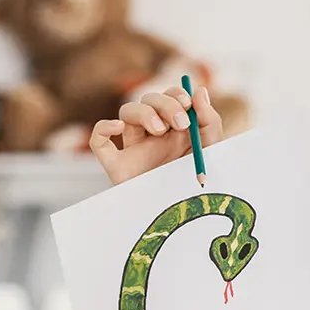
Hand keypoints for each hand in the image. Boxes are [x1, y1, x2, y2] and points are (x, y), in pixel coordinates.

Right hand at [89, 84, 223, 184]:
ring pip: (126, 112)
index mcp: (174, 129)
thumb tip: (199, 91)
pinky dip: (103, 127)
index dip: (175, 93)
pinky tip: (117, 127)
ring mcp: (133, 149)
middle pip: (149, 99)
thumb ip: (210, 121)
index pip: (169, 96)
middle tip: (180, 123)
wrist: (181, 217)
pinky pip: (98, 141)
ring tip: (160, 131)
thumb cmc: (197, 186)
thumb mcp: (211, 152)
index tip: (186, 104)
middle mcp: (152, 135)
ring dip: (144, 113)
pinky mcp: (117, 165)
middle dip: (165, 104)